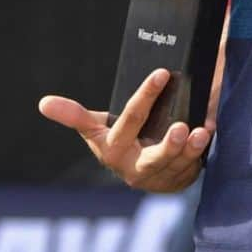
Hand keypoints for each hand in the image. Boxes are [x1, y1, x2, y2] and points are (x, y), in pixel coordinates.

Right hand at [38, 70, 211, 192]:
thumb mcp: (96, 129)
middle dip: (167, 146)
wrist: (138, 172)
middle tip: (181, 127)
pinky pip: (191, 168)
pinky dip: (200, 153)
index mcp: (114, 148)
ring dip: (190, 149)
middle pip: (153, 157)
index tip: (161, 72)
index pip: (130, 120)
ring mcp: (158, 176)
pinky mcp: (178, 180)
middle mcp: (135, 167)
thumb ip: (74, 116)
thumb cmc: (119, 140)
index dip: (145, 97)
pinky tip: (208, 134)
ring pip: (176, 164)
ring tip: (201, 131)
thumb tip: (44, 103)